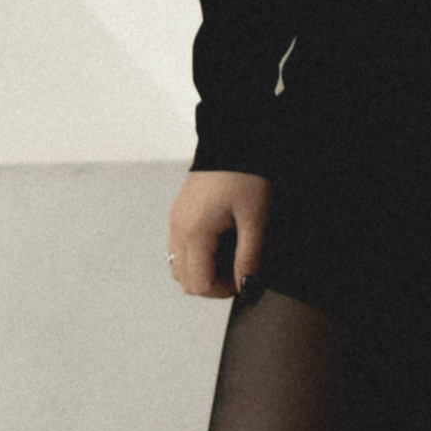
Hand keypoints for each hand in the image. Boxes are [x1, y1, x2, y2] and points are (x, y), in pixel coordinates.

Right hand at [168, 170, 270, 297]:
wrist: (234, 140)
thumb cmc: (246, 174)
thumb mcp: (255, 219)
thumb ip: (249, 257)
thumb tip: (245, 285)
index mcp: (194, 231)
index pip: (199, 284)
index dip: (223, 290)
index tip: (244, 279)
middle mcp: (178, 229)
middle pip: (185, 280)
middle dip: (212, 284)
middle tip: (238, 270)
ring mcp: (175, 221)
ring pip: (179, 266)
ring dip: (203, 271)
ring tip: (229, 257)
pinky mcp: (179, 214)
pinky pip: (180, 248)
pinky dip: (197, 256)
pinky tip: (219, 244)